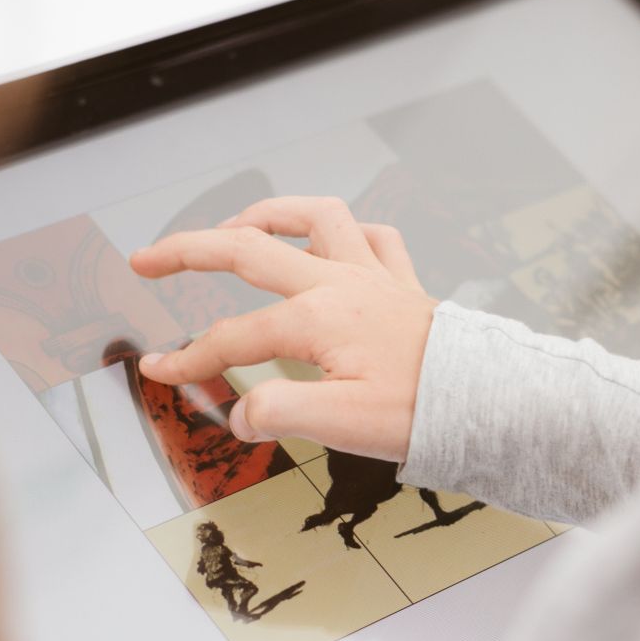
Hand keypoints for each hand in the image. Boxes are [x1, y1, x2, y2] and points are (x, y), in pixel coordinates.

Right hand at [129, 197, 437, 462]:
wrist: (491, 402)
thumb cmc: (426, 411)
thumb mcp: (345, 425)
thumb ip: (281, 412)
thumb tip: (241, 413)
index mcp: (318, 319)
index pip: (233, 337)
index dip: (189, 358)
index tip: (158, 372)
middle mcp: (341, 284)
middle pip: (249, 250)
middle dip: (189, 251)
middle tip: (148, 259)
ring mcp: (373, 277)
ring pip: (315, 217)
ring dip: (270, 215)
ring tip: (235, 227)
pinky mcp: (403, 284)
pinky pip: (372, 236)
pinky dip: (344, 231)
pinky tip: (328, 241)